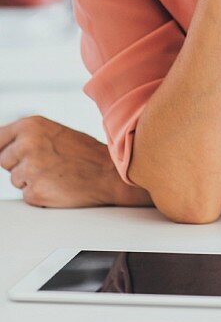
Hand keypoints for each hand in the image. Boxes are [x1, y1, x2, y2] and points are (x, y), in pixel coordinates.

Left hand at [0, 116, 120, 207]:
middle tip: (46, 163)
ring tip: (56, 174)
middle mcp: (27, 144)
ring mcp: (30, 168)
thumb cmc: (85, 153)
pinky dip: (40, 194)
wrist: (109, 173)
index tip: (10, 155)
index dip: (3, 149)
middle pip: (3, 160)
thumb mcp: (54, 132)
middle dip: (19, 164)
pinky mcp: (34, 191)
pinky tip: (58, 186)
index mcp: (31, 125)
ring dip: (30, 180)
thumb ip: (28, 137)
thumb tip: (3, 150)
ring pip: (15, 179)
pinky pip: (26, 196)